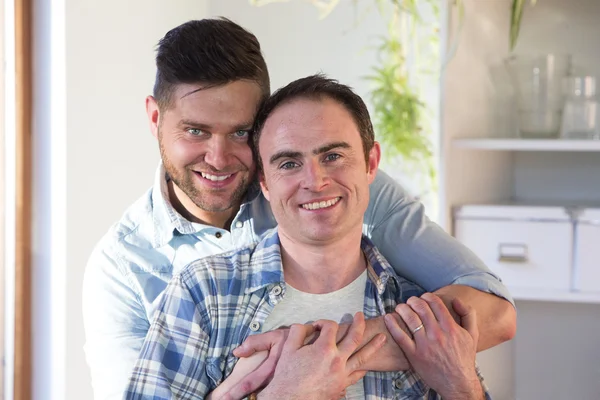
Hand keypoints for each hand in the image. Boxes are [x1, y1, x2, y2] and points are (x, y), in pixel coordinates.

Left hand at [212, 329, 289, 398]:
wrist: (316, 346)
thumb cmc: (293, 340)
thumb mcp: (275, 337)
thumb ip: (255, 342)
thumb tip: (236, 352)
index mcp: (270, 369)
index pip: (248, 383)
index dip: (234, 392)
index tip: (222, 399)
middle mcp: (275, 381)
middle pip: (254, 396)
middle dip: (238, 398)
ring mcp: (281, 385)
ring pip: (264, 396)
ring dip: (252, 399)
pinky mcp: (286, 385)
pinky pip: (272, 393)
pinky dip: (264, 396)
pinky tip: (254, 397)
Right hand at [260, 312, 385, 399]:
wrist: (289, 399)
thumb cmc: (287, 376)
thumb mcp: (288, 348)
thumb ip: (298, 331)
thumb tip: (307, 325)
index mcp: (324, 348)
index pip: (331, 326)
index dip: (323, 322)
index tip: (317, 327)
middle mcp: (337, 360)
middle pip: (354, 337)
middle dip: (359, 323)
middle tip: (361, 315)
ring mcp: (342, 373)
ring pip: (362, 357)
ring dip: (374, 345)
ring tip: (383, 337)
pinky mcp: (342, 385)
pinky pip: (358, 374)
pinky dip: (364, 367)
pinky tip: (367, 363)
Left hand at [384, 293, 484, 399]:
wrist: (458, 383)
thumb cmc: (463, 359)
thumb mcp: (472, 335)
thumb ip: (468, 314)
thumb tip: (456, 300)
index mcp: (450, 328)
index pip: (435, 303)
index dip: (427, 296)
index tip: (423, 297)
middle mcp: (437, 334)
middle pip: (420, 308)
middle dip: (412, 300)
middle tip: (410, 301)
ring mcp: (424, 344)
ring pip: (409, 319)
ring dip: (402, 309)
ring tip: (400, 308)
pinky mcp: (414, 355)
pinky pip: (400, 336)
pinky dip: (392, 324)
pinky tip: (388, 318)